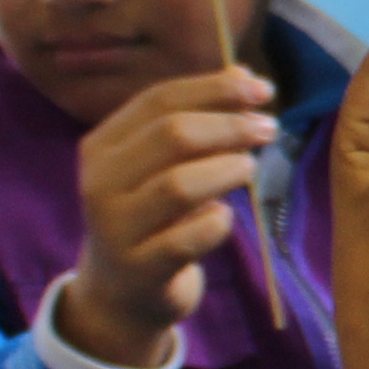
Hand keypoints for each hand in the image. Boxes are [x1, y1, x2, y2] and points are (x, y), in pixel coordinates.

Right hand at [58, 67, 275, 368]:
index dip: (215, 88)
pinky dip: (217, 223)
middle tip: (268, 129)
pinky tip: (223, 218)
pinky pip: (188, 239)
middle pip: (171, 135)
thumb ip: (198, 120)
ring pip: (178, 185)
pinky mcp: (139, 270)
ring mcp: (115, 228)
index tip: (262, 89)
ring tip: (249, 169)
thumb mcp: (164, 165)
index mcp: (103, 145)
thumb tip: (244, 74)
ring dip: (227, 170)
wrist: (120, 294)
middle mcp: (100, 182)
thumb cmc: (152, 217)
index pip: (159, 99)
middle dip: (229, 125)